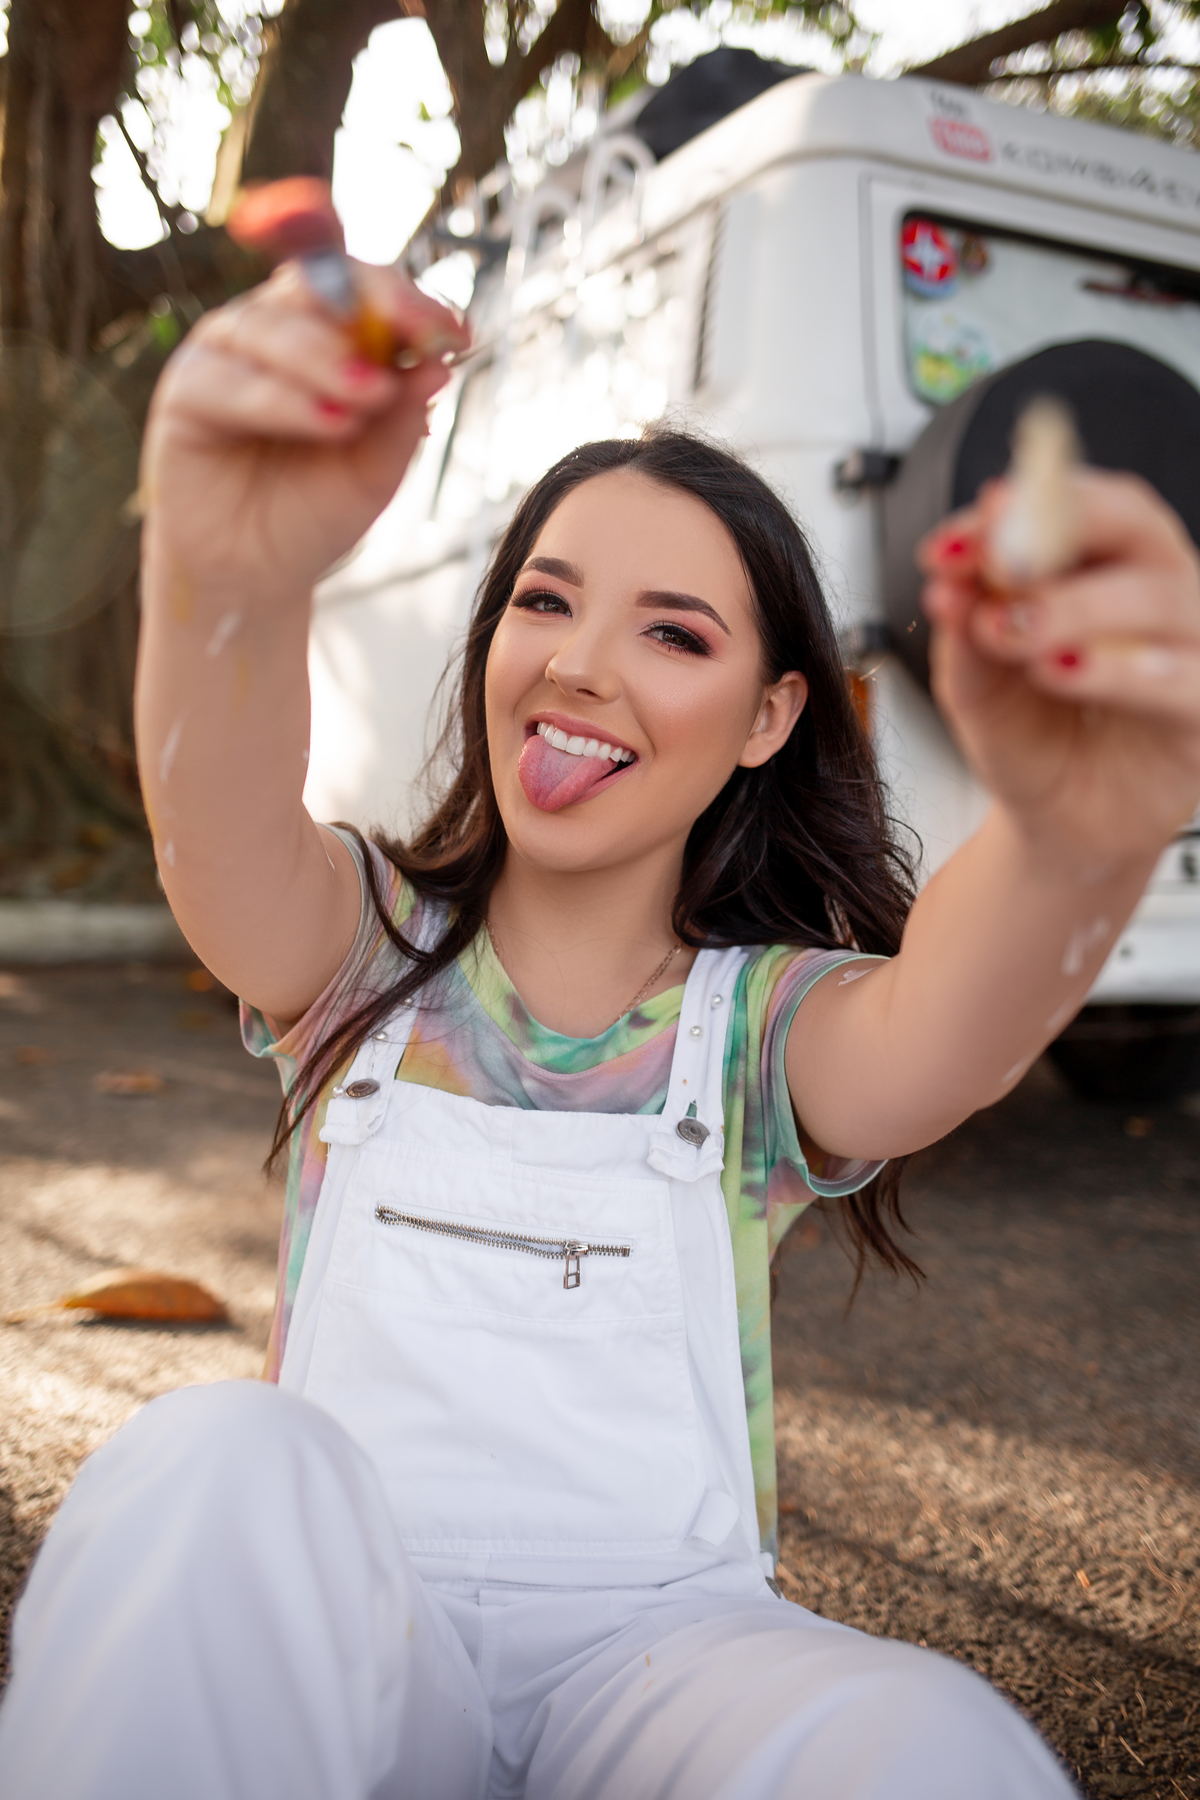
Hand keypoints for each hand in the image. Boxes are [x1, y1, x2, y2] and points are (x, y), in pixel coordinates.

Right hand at [141, 260, 468, 604]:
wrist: (256, 576)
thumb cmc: (314, 512)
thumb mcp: (374, 471)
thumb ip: (401, 419)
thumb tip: (437, 365)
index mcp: (328, 336)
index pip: (369, 291)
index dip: (411, 302)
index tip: (453, 334)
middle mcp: (276, 329)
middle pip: (320, 285)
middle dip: (374, 308)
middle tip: (417, 341)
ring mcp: (227, 353)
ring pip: (275, 326)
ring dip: (328, 358)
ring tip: (372, 397)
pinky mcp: (187, 389)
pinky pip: (231, 378)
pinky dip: (284, 399)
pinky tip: (331, 422)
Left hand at [919, 470, 1199, 866]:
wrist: (1059, 824)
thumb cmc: (1033, 740)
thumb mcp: (977, 686)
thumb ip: (964, 634)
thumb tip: (946, 585)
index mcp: (1099, 565)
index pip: (1072, 504)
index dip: (1014, 510)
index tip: (951, 546)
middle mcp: (1154, 591)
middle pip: (1133, 524)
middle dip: (1061, 533)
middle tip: (997, 567)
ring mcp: (1190, 647)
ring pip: (1159, 599)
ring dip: (1080, 608)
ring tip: (1015, 633)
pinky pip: (1184, 680)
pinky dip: (1122, 672)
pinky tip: (1065, 671)